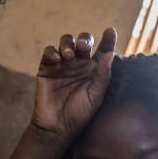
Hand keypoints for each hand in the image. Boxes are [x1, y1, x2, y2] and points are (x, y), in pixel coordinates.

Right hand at [30, 28, 117, 145]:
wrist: (57, 127)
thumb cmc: (80, 113)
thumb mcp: (96, 94)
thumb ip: (103, 74)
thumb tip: (110, 53)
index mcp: (94, 70)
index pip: (103, 50)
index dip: (107, 39)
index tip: (110, 31)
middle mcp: (80, 64)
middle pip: (83, 41)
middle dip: (83, 39)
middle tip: (83, 47)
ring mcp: (63, 65)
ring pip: (66, 42)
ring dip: (68, 43)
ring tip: (68, 55)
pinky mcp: (47, 68)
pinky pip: (49, 52)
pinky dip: (53, 51)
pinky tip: (58, 59)